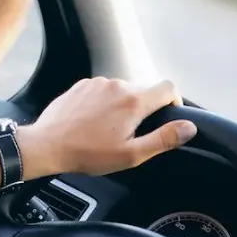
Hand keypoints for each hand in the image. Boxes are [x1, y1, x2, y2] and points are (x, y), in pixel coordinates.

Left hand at [19, 78, 197, 177]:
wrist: (48, 145)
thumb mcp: (131, 154)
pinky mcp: (82, 85)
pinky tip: (93, 122)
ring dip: (122, 106)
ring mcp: (98, 82)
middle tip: (131, 134)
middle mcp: (118, 85)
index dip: (174, 101)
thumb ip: (163, 139)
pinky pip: (103, 90)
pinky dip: (104, 103)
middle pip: (144, 91)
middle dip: (144, 110)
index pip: (169, 88)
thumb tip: (189, 127)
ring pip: (122, 91)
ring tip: (109, 130)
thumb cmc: (88, 153)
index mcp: (134, 101)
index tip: (168, 116)